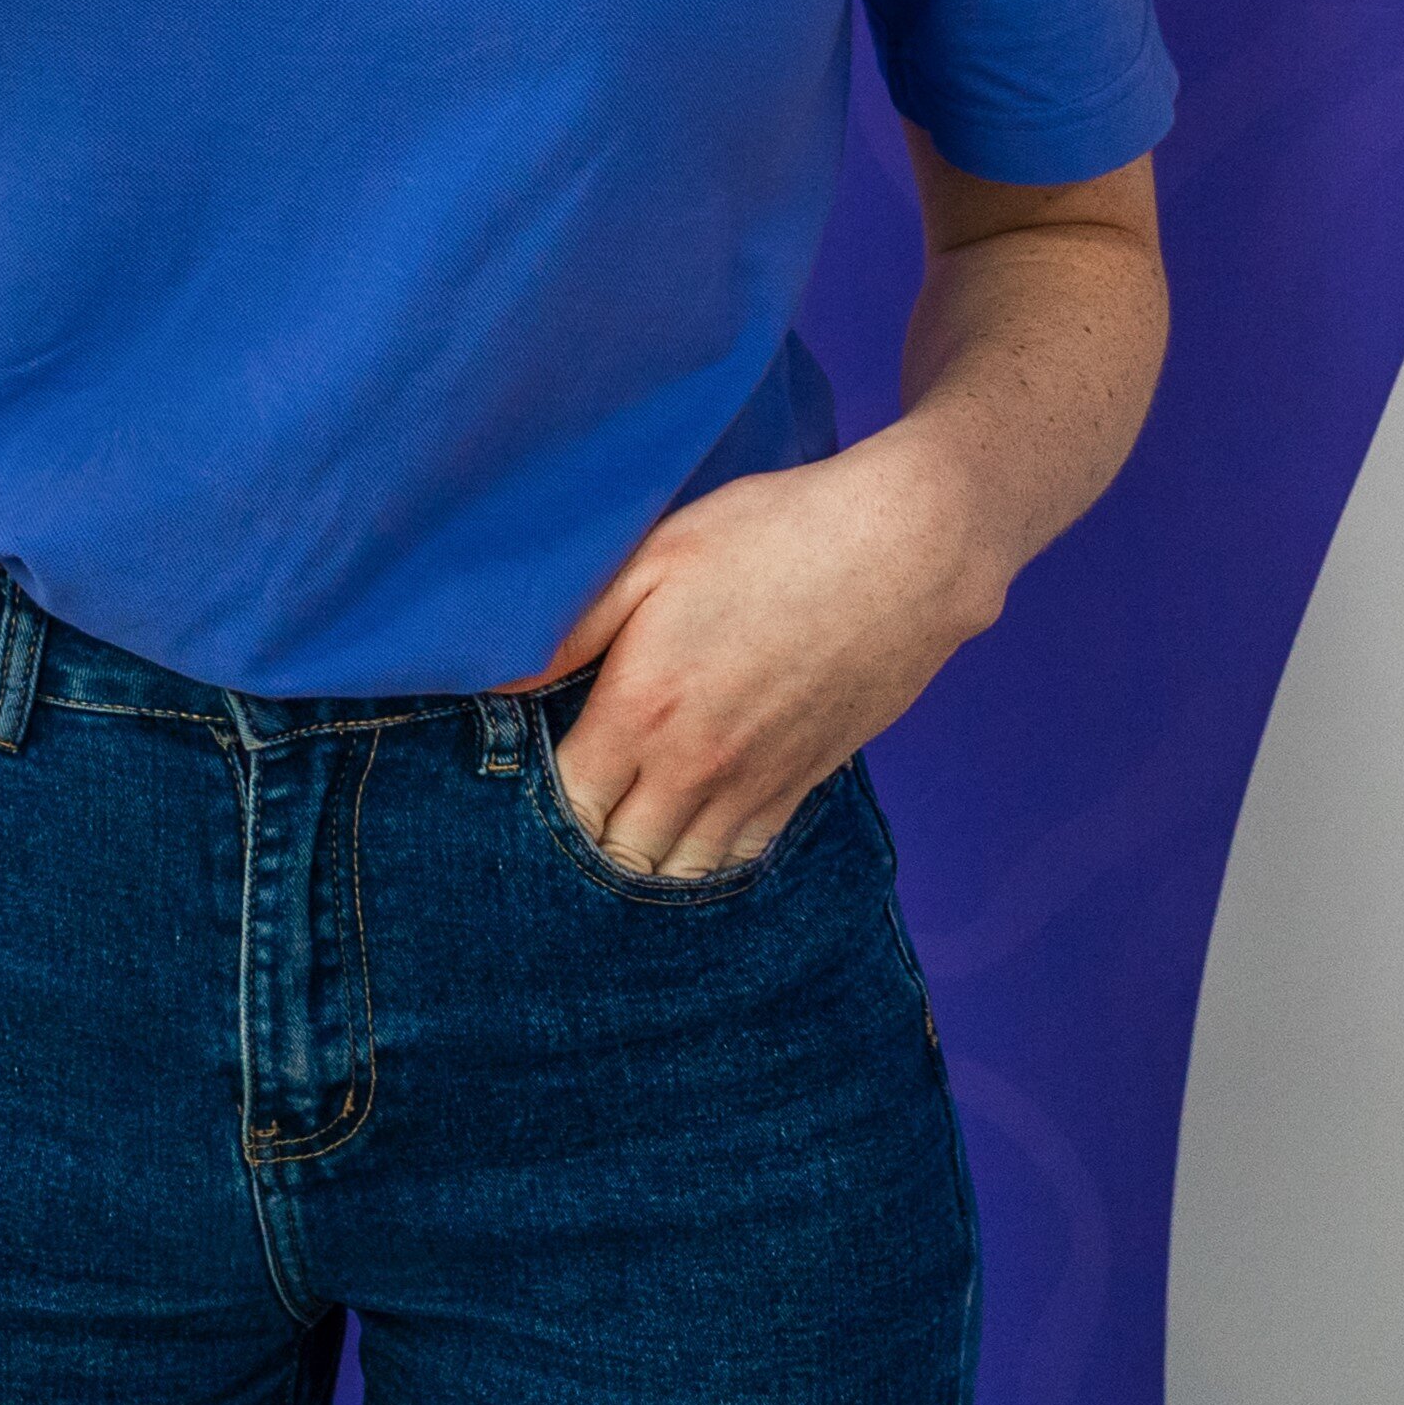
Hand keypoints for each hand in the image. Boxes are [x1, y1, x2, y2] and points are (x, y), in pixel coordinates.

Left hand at [534, 433, 1013, 880]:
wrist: (905, 551)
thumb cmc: (771, 535)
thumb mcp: (654, 558)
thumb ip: (571, 632)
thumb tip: (499, 685)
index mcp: (644, 708)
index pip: (569, 803)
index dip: (543, 800)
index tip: (534, 774)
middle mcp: (697, 764)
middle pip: (619, 854)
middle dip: (590, 840)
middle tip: (578, 802)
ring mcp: (757, 781)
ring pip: (683, 869)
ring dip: (648, 859)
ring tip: (625, 826)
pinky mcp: (805, 781)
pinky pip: (744, 854)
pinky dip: (709, 856)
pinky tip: (691, 829)